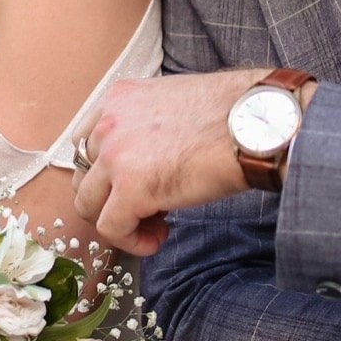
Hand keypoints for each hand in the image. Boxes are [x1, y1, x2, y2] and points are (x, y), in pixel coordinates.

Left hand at [70, 68, 263, 255]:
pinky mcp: (130, 188)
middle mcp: (108, 122)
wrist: (257, 124)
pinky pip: (111, 228)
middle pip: (83, 175)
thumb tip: (146, 162)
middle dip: (110, 198)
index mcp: (119, 98)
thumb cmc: (233, 115)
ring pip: (88, 204)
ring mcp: (115, 155)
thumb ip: (148, 127)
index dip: (107, 172)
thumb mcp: (175, 105)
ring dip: (118, 221)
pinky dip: (131, 241)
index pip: (87, 142)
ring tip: (154, 225)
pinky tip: (157, 239)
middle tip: (146, 208)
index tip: (132, 186)